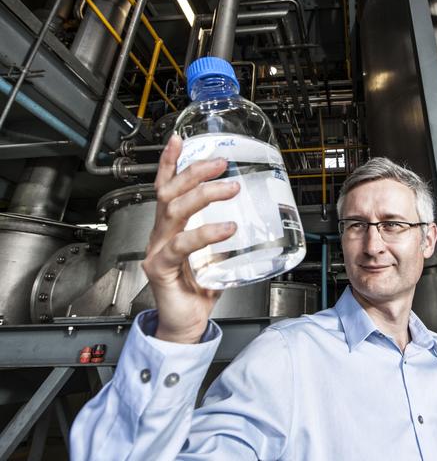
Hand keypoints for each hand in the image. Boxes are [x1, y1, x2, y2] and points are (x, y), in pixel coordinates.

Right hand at [142, 134, 239, 343]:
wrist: (184, 324)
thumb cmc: (197, 290)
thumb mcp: (214, 254)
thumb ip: (223, 236)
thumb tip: (249, 218)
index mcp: (171, 227)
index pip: (166, 187)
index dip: (171, 162)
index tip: (180, 140)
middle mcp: (161, 234)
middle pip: (170, 192)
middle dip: (194, 172)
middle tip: (221, 163)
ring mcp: (158, 249)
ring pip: (174, 211)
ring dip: (203, 195)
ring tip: (230, 188)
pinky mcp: (160, 268)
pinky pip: (180, 245)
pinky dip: (205, 234)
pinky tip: (226, 229)